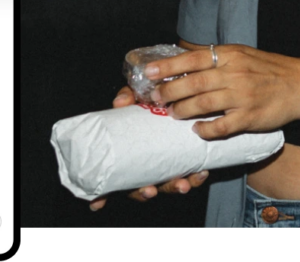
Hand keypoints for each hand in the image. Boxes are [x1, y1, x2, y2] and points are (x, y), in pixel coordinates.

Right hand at [87, 86, 210, 210]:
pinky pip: (190, 177)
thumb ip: (128, 96)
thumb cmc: (149, 101)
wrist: (178, 97)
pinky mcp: (186, 163)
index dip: (102, 195)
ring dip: (173, 188)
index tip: (98, 204)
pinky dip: (195, 179)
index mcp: (128, 156)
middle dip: (144, 193)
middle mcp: (144, 166)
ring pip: (166, 186)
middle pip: (140, 188)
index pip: (111, 180)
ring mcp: (165, 167)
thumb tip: (120, 102)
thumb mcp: (137, 96)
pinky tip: (201, 173)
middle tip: (150, 191)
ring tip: (182, 185)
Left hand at [146, 45, 299, 139]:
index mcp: (230, 55)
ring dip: (183, 110)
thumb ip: (215, 57)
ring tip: (173, 113)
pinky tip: (197, 130)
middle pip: (193, 83)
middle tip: (156, 98)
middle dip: (169, 91)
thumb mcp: (241, 54)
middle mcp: (235, 73)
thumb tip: (183, 57)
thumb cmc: (268, 69)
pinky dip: (206, 129)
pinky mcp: (250, 117)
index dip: (168, 66)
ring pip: (203, 104)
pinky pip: (222, 126)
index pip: (192, 58)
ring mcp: (242, 96)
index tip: (149, 73)